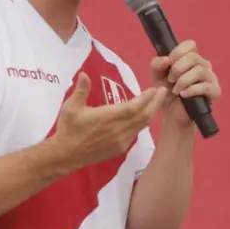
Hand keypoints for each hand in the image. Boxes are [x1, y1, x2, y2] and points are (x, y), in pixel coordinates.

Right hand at [51, 72, 167, 169]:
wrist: (66, 154)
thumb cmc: (69, 128)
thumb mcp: (71, 106)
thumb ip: (81, 89)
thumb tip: (84, 74)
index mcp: (109, 116)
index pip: (134, 106)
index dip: (146, 98)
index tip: (154, 89)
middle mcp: (119, 129)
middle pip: (144, 115)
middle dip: (155, 103)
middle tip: (163, 91)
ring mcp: (122, 140)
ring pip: (142, 125)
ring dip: (150, 113)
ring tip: (156, 102)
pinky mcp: (121, 148)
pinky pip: (135, 133)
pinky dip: (141, 123)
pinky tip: (142, 117)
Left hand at [149, 40, 220, 126]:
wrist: (173, 115)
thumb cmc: (167, 94)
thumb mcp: (157, 77)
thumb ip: (157, 65)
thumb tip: (166, 60)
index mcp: (191, 59)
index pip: (190, 45)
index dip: (178, 52)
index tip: (169, 64)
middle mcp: (203, 65)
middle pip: (193, 57)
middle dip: (178, 68)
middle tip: (170, 80)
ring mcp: (211, 78)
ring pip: (200, 71)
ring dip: (183, 80)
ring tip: (176, 90)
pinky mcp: (215, 91)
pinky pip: (206, 86)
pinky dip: (192, 90)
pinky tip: (183, 95)